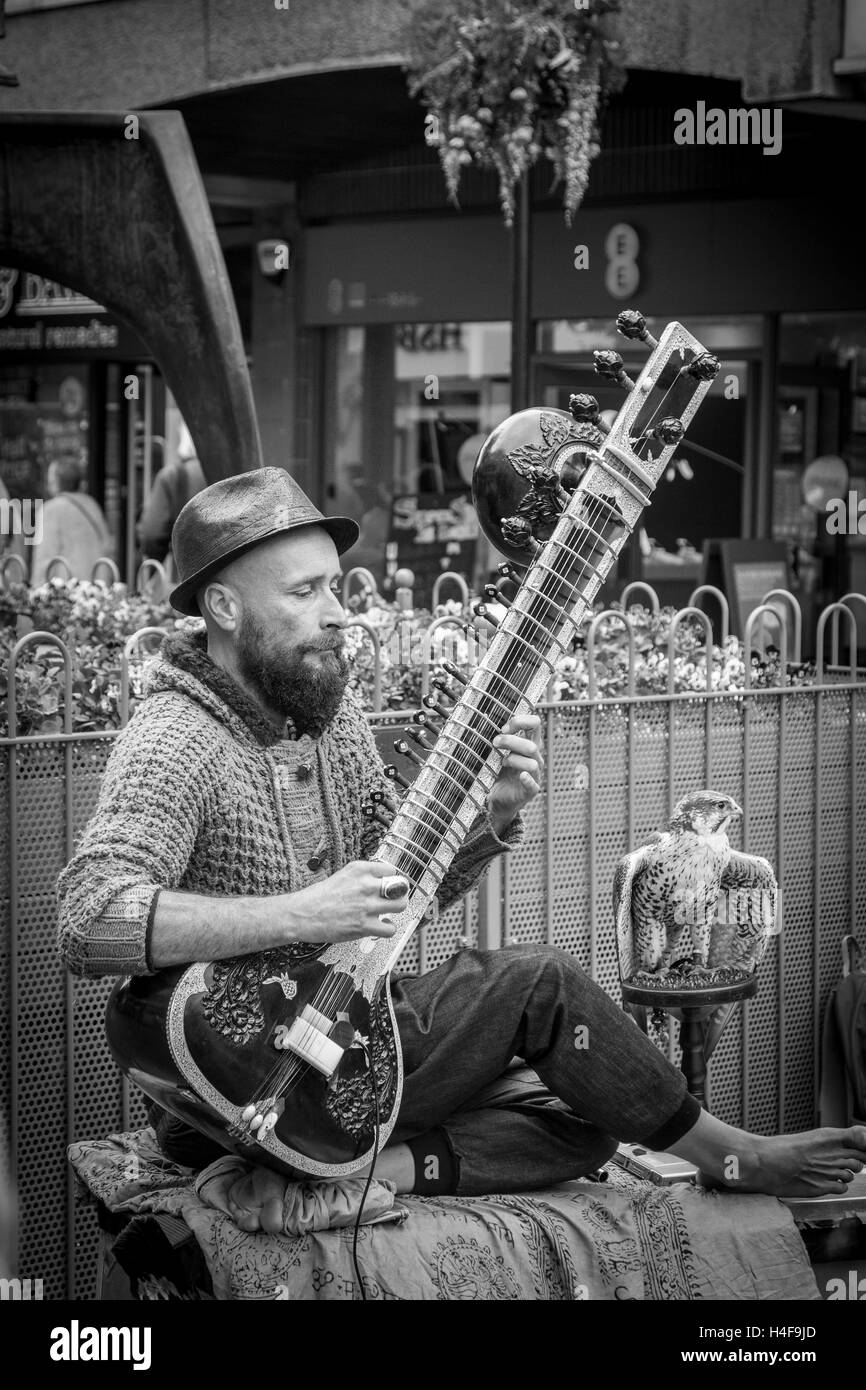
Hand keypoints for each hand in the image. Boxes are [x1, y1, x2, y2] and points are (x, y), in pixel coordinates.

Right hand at [287, 860, 408, 944]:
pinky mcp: (364, 926)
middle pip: (401, 886)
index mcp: (359, 870)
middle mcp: (365, 885)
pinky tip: (382, 925)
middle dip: (399, 893)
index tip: (389, 884)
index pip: (391, 870)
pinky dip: (388, 928)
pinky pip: (390, 928)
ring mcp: (366, 906)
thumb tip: (379, 881)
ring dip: (396, 909)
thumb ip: (362, 876)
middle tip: (394, 898)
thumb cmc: (318, 896)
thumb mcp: (342, 875)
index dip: (391, 879)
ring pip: (400, 905)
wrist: (302, 914)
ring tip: (389, 911)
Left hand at [488, 714, 542, 834]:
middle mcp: (535, 758)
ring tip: (501, 762)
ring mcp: (534, 775)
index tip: (504, 728)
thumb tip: (482, 719)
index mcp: (528, 744)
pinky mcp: (530, 791)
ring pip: (532, 763)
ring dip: (514, 760)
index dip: (522, 721)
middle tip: (494, 743)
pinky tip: (521, 775)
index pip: (535, 724)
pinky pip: (533, 784)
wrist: (497, 799)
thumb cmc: (498, 771)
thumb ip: (496, 738)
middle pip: (532, 745)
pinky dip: (527, 779)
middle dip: (511, 741)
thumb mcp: (497, 752)